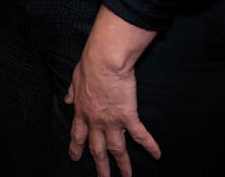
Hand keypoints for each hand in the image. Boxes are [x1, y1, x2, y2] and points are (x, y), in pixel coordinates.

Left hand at [65, 7, 159, 176]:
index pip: (78, 134)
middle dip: (100, 165)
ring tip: (126, 176)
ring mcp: (112, 120)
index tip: (75, 157)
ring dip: (122, 164)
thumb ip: (72, 91)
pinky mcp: (128, 116)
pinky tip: (157, 155)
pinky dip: (150, 146)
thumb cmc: (90, 65)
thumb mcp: (75, 78)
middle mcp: (96, 120)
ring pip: (117, 148)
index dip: (76, 147)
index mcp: (82, 110)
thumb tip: (66, 98)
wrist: (105, 60)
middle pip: (97, 148)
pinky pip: (140, 135)